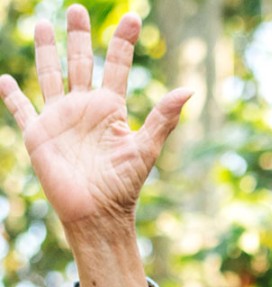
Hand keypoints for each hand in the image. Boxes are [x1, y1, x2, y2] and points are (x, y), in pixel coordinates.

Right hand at [0, 5, 188, 243]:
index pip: (117, 66)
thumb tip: (187, 91)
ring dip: (47, 51)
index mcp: (110, 109)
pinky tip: (5, 79)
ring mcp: (60, 118)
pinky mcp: (38, 134)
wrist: (97, 214)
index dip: (123, 42)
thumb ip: (162, 119)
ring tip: (45, 24)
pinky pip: (22, 109)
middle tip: (76, 9)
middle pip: (80, 62)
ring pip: (50, 75)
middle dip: (79, 37)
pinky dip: (12, 95)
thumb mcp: (145, 149)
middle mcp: (84, 108)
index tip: (132, 17)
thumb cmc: (123, 186)